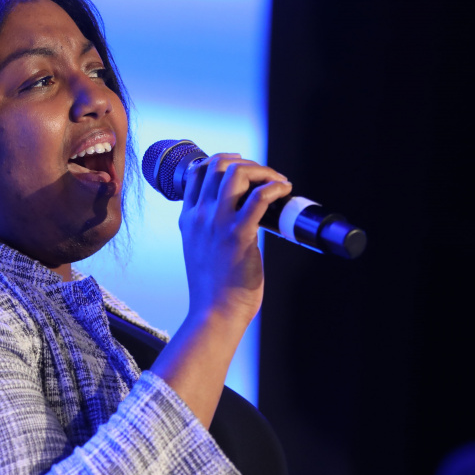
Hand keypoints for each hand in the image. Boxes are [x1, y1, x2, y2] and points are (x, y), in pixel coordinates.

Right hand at [178, 153, 291, 325]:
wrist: (215, 313)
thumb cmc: (214, 287)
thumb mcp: (200, 249)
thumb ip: (210, 229)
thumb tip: (240, 214)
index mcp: (189, 218)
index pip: (198, 171)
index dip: (224, 161)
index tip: (245, 170)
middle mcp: (200, 216)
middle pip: (218, 164)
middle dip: (247, 162)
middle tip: (265, 176)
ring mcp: (217, 224)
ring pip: (237, 173)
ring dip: (263, 170)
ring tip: (277, 181)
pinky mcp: (239, 236)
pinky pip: (259, 198)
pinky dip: (275, 187)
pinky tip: (285, 190)